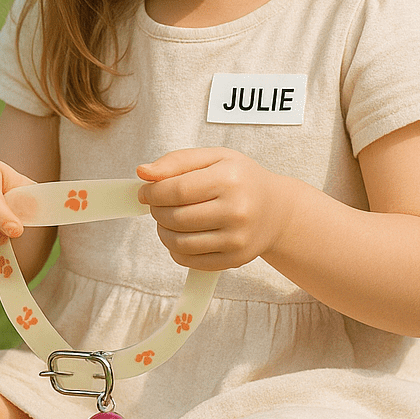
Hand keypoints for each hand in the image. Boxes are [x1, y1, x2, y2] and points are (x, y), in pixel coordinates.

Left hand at [137, 148, 289, 270]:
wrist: (276, 210)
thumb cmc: (241, 179)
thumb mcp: (214, 157)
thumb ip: (176, 161)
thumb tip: (142, 172)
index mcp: (229, 179)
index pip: (176, 190)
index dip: (152, 193)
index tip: (144, 192)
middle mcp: (236, 211)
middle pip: (176, 218)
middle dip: (156, 211)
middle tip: (157, 204)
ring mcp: (237, 239)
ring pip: (179, 242)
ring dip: (163, 231)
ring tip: (167, 219)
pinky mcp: (235, 259)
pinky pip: (189, 260)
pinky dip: (175, 249)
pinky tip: (180, 235)